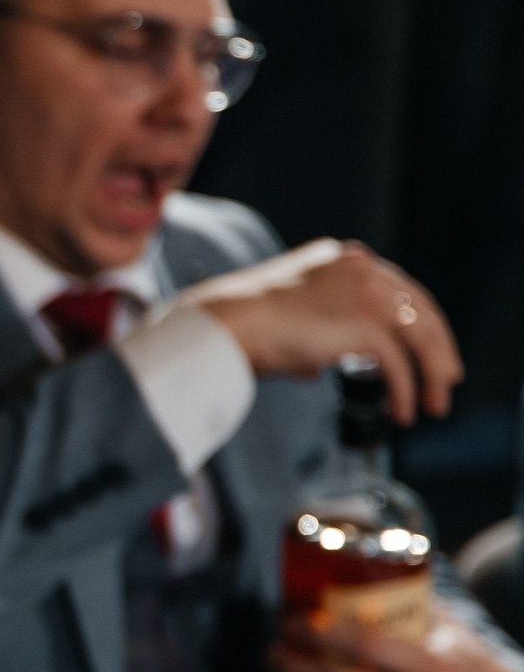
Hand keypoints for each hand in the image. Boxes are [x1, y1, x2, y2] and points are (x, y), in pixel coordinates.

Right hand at [184, 240, 460, 424]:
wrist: (226, 321)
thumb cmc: (242, 323)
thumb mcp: (289, 315)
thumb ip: (316, 332)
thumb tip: (320, 363)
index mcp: (345, 260)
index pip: (401, 290)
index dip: (419, 323)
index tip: (427, 349)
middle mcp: (362, 269)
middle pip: (420, 311)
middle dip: (437, 351)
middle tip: (444, 380)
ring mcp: (366, 293)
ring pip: (420, 336)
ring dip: (431, 374)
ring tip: (432, 405)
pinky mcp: (363, 323)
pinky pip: (398, 362)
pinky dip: (405, 390)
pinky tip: (402, 411)